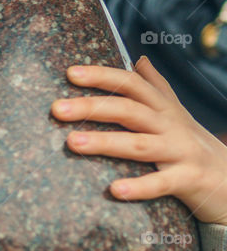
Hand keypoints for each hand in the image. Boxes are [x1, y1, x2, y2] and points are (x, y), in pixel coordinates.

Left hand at [51, 56, 226, 226]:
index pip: (131, 84)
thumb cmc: (194, 146)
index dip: (103, 76)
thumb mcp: (176, 114)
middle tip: (56, 108)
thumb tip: (139, 60)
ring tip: (72, 142)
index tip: (70, 73)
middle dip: (92, 106)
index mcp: (164, 109)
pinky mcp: (188, 179)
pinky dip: (139, 186)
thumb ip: (156, 88)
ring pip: (139, 144)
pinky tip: (114, 190)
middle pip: (129, 110)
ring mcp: (181, 152)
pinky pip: (161, 183)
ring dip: (105, 142)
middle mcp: (171, 126)